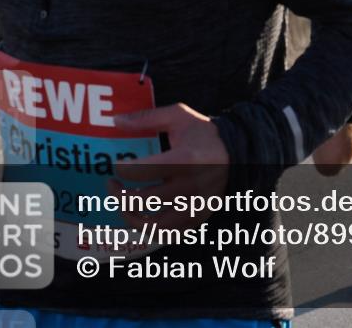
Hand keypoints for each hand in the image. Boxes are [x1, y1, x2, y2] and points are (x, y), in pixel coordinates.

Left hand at [111, 103, 229, 228]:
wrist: (239, 154)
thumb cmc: (205, 134)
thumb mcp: (179, 117)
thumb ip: (147, 118)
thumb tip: (116, 120)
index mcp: (185, 159)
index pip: (141, 171)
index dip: (121, 169)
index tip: (115, 164)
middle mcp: (191, 186)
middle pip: (142, 201)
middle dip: (117, 194)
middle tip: (112, 184)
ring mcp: (196, 206)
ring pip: (153, 226)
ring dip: (130, 218)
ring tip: (123, 206)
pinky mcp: (199, 218)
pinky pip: (169, 235)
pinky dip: (150, 230)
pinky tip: (142, 217)